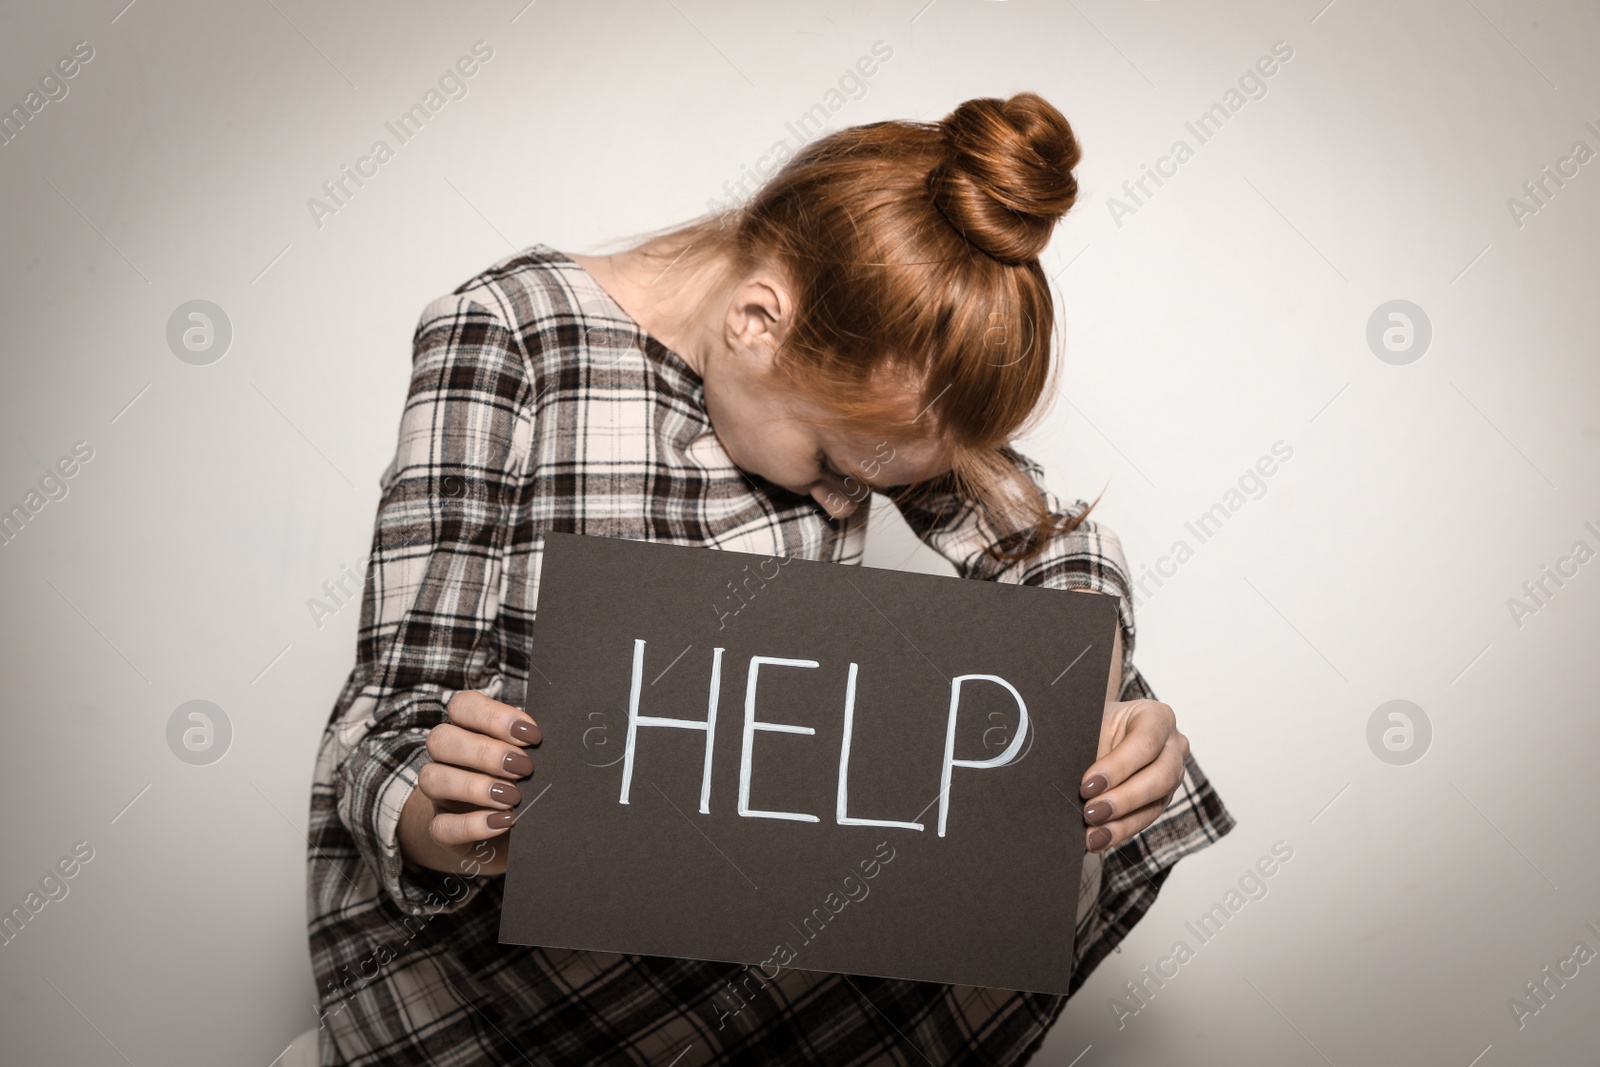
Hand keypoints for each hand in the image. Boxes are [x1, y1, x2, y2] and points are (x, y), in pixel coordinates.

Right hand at [397, 690, 542, 876]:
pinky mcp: (443, 831)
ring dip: (475, 786)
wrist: (521, 835)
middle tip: (524, 767)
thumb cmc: (530, 786)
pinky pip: (441, 827)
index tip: (533, 735)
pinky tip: (505, 822)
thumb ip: (536, 748)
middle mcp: (447, 759)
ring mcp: (441, 796)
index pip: (463, 706)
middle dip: (484, 752)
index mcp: (468, 730)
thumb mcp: (533, 763)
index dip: (494, 716)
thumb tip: (557, 741)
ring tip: (514, 797)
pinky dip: (473, 824)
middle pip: (440, 739)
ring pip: (431, 778)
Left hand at [1078, 699, 1188, 853]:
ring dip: (1122, 822)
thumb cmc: (1094, 722)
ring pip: (1156, 803)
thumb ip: (1088, 746)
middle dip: (1124, 799)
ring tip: (1094, 835)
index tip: (1088, 785)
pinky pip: (1145, 818)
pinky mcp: (1160, 798)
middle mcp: (1173, 745)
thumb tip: (1071, 779)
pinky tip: (1099, 838)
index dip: (1118, 766)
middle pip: (1160, 776)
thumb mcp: (1091, 724)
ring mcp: (1172, 773)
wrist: (1098, 730)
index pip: (1146, 742)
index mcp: (1156, 717)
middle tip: (1091, 812)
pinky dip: (1120, 830)